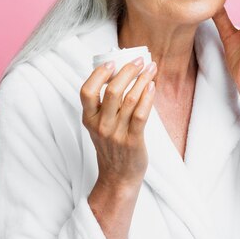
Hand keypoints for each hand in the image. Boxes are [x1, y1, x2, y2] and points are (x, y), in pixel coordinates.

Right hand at [80, 59, 157, 189]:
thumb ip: (105, 105)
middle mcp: (100, 125)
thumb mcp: (99, 125)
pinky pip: (141, 114)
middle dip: (128, 70)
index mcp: (89, 119)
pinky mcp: (133, 140)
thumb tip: (120, 74)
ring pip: (129, 98)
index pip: (87, 91)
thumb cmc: (111, 147)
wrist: (118, 178)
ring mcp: (116, 133)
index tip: (112, 61)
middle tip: (139, 60)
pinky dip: (148, 97)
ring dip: (143, 79)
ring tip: (151, 68)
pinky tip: (153, 86)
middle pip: (112, 90)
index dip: (99, 74)